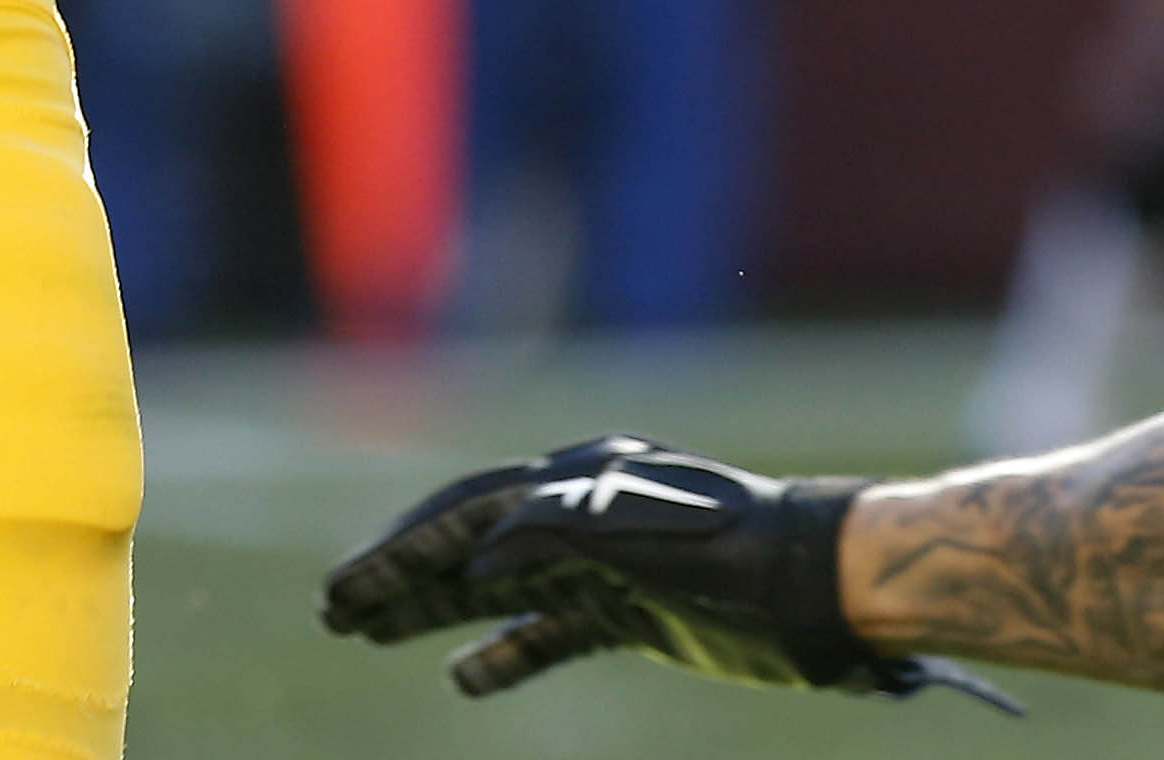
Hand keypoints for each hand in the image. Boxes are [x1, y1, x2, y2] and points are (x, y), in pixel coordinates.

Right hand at [317, 433, 997, 703]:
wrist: (830, 586)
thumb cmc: (744, 555)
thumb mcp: (645, 537)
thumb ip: (559, 535)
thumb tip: (480, 561)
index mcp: (585, 483)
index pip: (472, 509)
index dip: (405, 547)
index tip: (346, 584)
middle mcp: (588, 513)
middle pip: (472, 543)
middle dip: (402, 575)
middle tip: (333, 611)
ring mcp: (609, 564)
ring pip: (499, 587)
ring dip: (435, 610)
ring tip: (368, 632)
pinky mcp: (637, 612)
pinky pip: (552, 632)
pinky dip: (506, 654)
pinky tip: (467, 680)